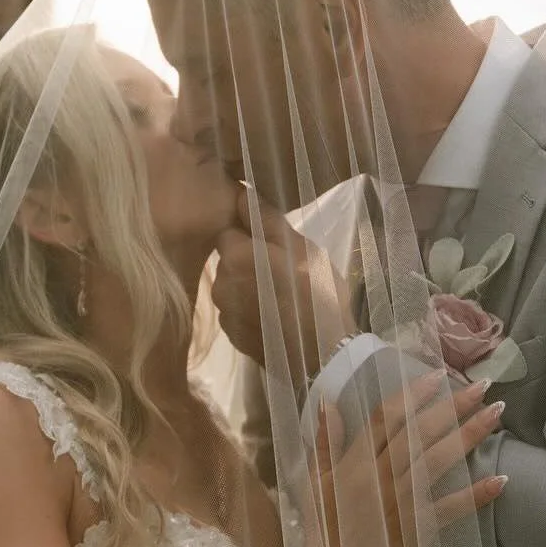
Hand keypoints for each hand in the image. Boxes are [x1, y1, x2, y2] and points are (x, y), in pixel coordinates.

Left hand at [213, 188, 355, 387]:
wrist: (325, 355)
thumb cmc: (318, 294)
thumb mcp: (301, 248)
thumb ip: (266, 219)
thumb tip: (240, 191)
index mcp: (234, 256)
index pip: (228, 230)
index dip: (249, 234)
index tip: (272, 243)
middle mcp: (220, 283)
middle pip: (228, 259)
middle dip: (248, 260)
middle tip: (282, 270)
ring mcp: (224, 313)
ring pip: (232, 286)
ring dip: (249, 285)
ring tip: (280, 295)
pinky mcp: (231, 336)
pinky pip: (236, 311)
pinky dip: (250, 310)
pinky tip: (274, 316)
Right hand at [295, 372, 505, 546]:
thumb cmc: (324, 529)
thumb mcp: (316, 481)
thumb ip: (326, 441)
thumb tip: (327, 401)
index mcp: (355, 463)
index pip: (388, 418)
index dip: (414, 393)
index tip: (440, 374)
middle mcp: (379, 477)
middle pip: (421, 432)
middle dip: (453, 405)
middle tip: (483, 384)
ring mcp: (401, 503)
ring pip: (439, 460)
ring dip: (470, 434)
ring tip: (497, 413)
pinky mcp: (417, 529)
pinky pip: (452, 508)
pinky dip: (476, 494)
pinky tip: (501, 478)